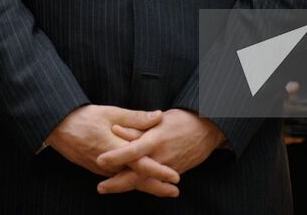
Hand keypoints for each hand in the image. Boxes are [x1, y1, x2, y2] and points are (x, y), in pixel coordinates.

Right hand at [45, 105, 179, 196]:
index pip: (141, 164)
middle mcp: (110, 164)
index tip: (175, 178)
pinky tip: (141, 182)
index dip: (159, 172)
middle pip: (137, 180)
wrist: (58, 128)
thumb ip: (135, 118)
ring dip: (147, 186)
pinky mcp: (98, 169)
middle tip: (176, 192)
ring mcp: (103, 169)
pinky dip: (133, 182)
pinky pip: (119, 178)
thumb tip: (158, 116)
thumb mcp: (111, 112)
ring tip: (165, 190)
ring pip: (128, 181)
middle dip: (158, 187)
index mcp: (116, 149)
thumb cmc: (84, 117)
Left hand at [95, 109, 225, 193]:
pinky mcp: (174, 174)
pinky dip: (142, 185)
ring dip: (126, 186)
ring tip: (108, 188)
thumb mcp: (159, 119)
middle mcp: (161, 157)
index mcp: (156, 140)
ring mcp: (168, 168)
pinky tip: (128, 186)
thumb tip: (115, 128)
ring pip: (144, 182)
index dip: (116, 156)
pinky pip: (155, 182)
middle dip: (117, 183)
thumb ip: (137, 126)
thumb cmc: (181, 120)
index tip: (100, 160)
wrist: (207, 131)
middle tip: (100, 188)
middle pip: (136, 175)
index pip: (133, 151)